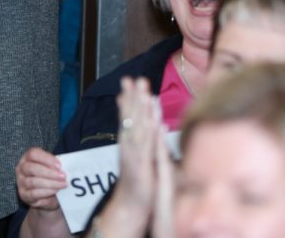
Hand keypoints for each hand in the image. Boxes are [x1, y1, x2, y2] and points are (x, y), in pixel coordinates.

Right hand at [15, 146, 66, 211]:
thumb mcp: (52, 168)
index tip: (59, 165)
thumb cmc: (50, 177)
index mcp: (27, 157)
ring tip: (62, 184)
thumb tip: (63, 168)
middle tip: (63, 176)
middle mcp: (21, 168)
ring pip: (33, 182)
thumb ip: (55, 166)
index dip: (46, 159)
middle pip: (31, 168)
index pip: (33, 154)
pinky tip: (56, 191)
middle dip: (49, 172)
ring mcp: (21, 182)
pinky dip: (46, 192)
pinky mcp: (23, 195)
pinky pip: (34, 194)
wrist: (47, 195)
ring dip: (50, 183)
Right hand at [112, 77, 163, 216]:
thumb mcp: (140, 161)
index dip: (130, 99)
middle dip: (134, 97)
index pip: (128, 117)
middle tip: (135, 78)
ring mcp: (134, 156)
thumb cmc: (139, 186)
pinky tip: (156, 122)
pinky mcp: (141, 168)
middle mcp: (130, 147)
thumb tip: (148, 127)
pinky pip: (148, 148)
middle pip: (131, 118)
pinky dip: (152, 135)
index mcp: (130, 144)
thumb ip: (142, 144)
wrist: (129, 208)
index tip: (130, 81)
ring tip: (144, 91)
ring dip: (140, 109)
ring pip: (138, 128)